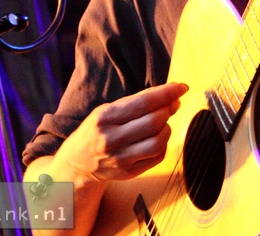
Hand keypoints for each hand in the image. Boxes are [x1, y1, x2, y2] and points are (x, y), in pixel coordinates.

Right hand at [56, 81, 187, 183]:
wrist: (78, 163)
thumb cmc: (97, 130)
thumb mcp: (109, 109)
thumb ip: (138, 101)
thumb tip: (172, 94)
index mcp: (105, 117)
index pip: (144, 102)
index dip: (167, 93)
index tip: (181, 87)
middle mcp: (112, 139)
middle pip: (154, 121)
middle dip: (168, 109)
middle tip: (172, 104)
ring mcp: (120, 158)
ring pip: (158, 141)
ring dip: (167, 128)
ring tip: (162, 122)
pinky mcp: (129, 173)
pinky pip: (157, 156)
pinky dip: (163, 144)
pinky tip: (157, 138)